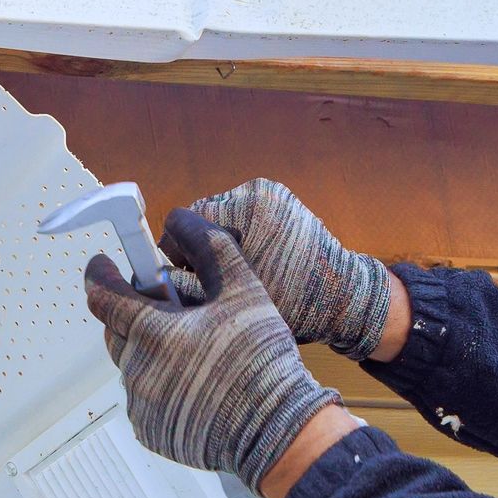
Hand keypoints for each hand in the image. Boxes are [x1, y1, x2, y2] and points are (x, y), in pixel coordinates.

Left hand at [84, 212, 342, 494]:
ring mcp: (140, 405)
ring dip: (150, 349)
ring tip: (195, 351)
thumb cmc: (262, 359)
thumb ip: (208, 247)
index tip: (103, 262)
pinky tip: (195, 384)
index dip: (100, 273)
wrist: (277, 431)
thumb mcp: (245, 290)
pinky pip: (143, 397)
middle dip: (133, 312)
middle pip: (115, 329)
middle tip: (171, 309)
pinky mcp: (149, 430)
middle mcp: (137, 370)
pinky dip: (160, 384)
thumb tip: (178, 218)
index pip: (103, 295)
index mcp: (153, 332)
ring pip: (131, 363)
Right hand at [168, 179, 391, 359]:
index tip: (189, 275)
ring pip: (219, 219)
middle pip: (200, 219)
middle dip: (201, 248)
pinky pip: (242, 216)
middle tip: (218, 278)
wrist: (344, 296)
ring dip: (221, 243)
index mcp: (243, 212)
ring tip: (243, 270)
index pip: (180, 223)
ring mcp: (269, 193)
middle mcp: (255, 193)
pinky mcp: (279, 199)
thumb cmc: (293, 304)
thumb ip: (189, 286)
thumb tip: (153, 280)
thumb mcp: (234, 299)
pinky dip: (242, 236)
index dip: (178, 253)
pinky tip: (257, 259)